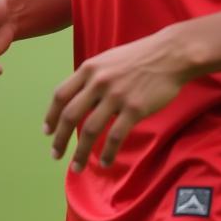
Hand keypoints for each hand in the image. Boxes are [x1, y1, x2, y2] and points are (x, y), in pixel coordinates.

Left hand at [43, 29, 189, 172]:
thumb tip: (80, 100)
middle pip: (71, 116)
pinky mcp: (135, 108)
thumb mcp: (111, 59)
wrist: (173, 53)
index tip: (48, 132)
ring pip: (90, 130)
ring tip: (76, 167)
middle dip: (60, 140)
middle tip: (55, 155)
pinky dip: (107, 153)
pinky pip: (114, 137)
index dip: (51, 116)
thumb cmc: (143, 55)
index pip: (60, 95)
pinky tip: (105, 162)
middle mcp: (99, 82)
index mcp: (90, 68)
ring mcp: (117, 96)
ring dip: (80, 153)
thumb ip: (93, 77)